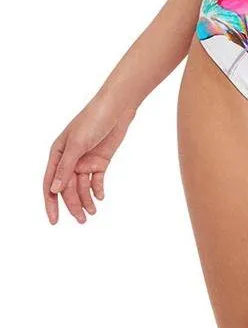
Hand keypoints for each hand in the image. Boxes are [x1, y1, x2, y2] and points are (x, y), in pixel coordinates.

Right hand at [43, 96, 136, 224]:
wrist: (118, 107)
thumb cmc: (93, 119)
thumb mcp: (77, 144)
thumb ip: (65, 167)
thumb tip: (53, 190)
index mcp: (58, 154)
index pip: (50, 183)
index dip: (51, 203)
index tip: (54, 220)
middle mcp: (70, 159)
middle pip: (68, 188)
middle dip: (73, 205)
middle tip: (82, 220)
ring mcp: (85, 160)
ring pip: (82, 187)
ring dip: (86, 200)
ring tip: (92, 213)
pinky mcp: (100, 160)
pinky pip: (96, 180)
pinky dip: (97, 189)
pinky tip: (100, 197)